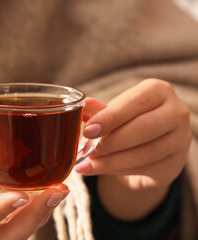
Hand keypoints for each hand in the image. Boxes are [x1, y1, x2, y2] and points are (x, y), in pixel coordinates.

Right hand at [0, 175, 68, 239]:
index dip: (1, 210)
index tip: (22, 194)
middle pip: (8, 235)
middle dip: (34, 213)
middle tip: (57, 191)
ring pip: (16, 233)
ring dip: (38, 213)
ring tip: (58, 191)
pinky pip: (14, 227)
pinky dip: (30, 212)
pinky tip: (44, 196)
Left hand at [75, 79, 190, 219]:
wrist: (149, 145)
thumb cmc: (128, 121)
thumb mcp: (114, 111)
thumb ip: (98, 110)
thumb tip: (83, 107)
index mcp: (159, 91)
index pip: (136, 102)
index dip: (110, 117)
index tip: (87, 131)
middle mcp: (176, 112)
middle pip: (144, 128)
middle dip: (111, 142)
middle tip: (87, 150)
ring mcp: (180, 140)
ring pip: (144, 153)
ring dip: (111, 161)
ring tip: (87, 164)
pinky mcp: (176, 164)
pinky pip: (146, 169)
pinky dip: (118, 170)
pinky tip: (100, 169)